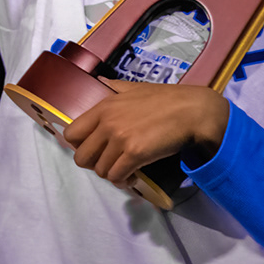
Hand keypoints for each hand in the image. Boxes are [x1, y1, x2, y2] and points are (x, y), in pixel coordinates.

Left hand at [61, 79, 228, 187]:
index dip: (80, 145)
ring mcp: (120, 139)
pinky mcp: (135, 153)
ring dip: (111, 175)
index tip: (94, 149)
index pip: (72, 133)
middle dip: (94, 165)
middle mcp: (107, 123)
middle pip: (81, 157)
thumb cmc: (166, 99)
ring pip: (100, 170)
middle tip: (109, 163)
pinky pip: (117, 176)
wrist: (192, 110)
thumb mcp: (135, 88)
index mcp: (103, 107)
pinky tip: (132, 178)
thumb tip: (101, 81)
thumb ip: (115, 87)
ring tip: (124, 172)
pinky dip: (123, 181)